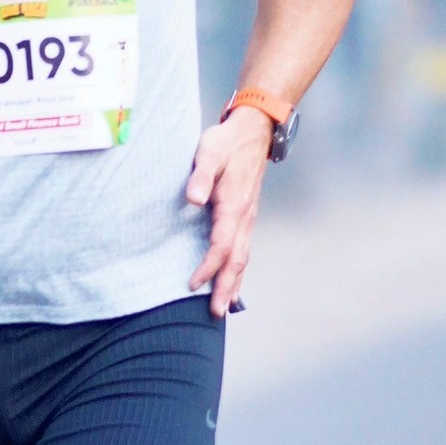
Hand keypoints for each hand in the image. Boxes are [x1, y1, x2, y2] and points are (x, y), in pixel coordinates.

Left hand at [185, 107, 271, 314]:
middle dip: (225, 287)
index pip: (221, 245)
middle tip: (215, 313)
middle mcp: (244, 217)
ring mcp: (247, 218)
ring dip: (233, 283)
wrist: (253, 131)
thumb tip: (193, 199)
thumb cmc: (226, 142)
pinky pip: (243, 250)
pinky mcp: (246, 216)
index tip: (192, 283)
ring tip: (224, 307)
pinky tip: (233, 283)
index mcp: (233, 205)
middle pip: (236, 260)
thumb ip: (200, 175)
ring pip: (242, 258)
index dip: (208, 267)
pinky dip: (238, 270)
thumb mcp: (209, 152)